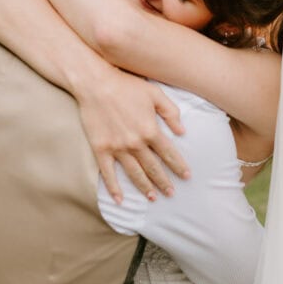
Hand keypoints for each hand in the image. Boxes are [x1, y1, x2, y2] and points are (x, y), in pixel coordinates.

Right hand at [76, 69, 189, 203]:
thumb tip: (183, 131)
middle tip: (172, 194)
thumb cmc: (126, 85)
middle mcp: (135, 143)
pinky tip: (120, 200)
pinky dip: (114, 188)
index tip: (186, 176)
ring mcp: (117, 148)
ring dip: (145, 187)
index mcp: (150, 130)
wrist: (95, 83)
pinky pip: (108, 174)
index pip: (169, 154)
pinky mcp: (101, 149)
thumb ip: (171, 113)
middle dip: (164, 182)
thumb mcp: (155, 94)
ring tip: (153, 198)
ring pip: (134, 174)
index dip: (179, 166)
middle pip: (153, 168)